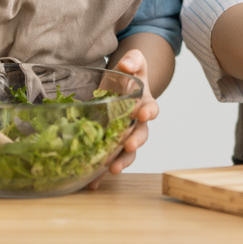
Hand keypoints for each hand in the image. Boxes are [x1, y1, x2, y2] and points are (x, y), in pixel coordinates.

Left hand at [89, 48, 159, 188]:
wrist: (120, 89)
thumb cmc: (127, 77)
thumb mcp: (132, 64)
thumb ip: (133, 61)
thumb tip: (127, 64)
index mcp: (144, 104)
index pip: (151, 108)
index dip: (149, 112)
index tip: (144, 114)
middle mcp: (137, 124)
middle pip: (141, 135)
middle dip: (135, 142)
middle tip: (129, 146)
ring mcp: (124, 138)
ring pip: (126, 154)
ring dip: (121, 162)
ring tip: (112, 170)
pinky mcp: (109, 147)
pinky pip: (107, 161)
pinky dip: (100, 173)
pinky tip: (91, 182)